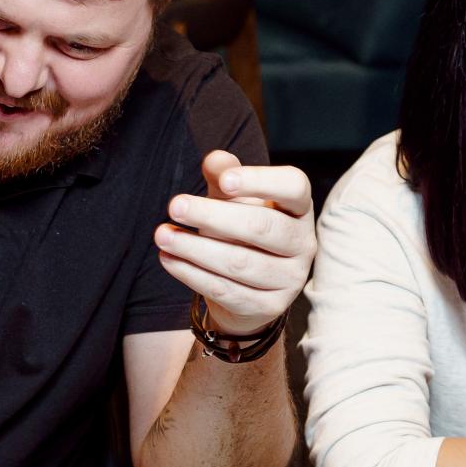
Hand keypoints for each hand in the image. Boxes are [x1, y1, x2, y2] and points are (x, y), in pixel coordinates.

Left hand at [155, 151, 314, 336]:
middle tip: (174, 205)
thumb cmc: (239, 230)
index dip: (260, 181)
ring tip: (162, 234)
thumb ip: (224, 176)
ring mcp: (290, 279)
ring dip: (195, 248)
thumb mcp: (232, 200)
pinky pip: (227, 290)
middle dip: (213, 216)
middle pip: (262, 226)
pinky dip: (192, 274)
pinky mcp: (270, 307)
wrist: (245, 288)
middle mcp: (303, 243)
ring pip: (240, 262)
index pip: (294, 186)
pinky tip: (168, 258)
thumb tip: (215, 159)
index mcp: (299, 208)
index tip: (223, 181)